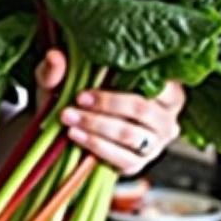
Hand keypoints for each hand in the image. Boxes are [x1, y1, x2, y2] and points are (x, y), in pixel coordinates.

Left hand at [34, 49, 184, 175]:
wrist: (65, 129)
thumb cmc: (74, 96)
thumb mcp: (62, 77)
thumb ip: (57, 67)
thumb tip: (54, 57)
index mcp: (162, 89)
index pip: (162, 83)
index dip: (134, 78)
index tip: (103, 75)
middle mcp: (165, 117)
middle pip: (143, 109)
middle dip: (108, 104)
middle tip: (79, 99)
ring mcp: (154, 144)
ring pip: (131, 134)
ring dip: (97, 125)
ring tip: (70, 117)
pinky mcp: (138, 164)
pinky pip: (123, 158)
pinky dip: (97, 145)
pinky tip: (76, 135)